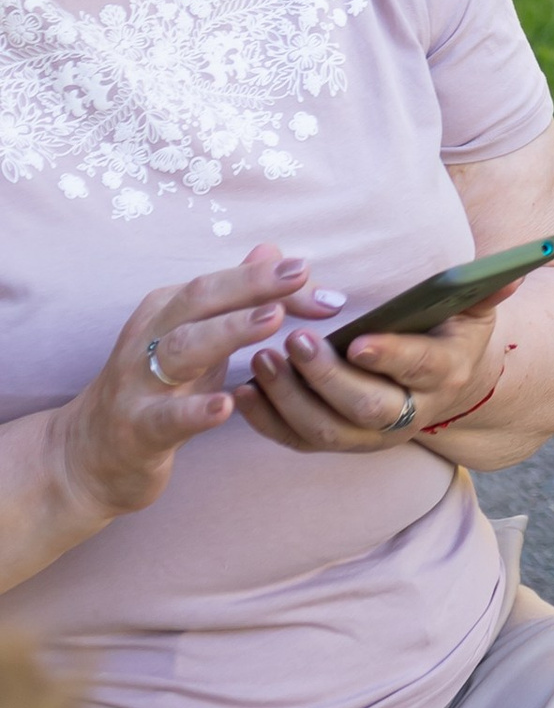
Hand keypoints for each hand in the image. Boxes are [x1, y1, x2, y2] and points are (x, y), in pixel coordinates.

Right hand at [49, 246, 314, 533]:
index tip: (312, 273)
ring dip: (228, 331)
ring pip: (182, 348)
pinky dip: (195, 411)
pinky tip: (226, 405)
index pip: (220, 284)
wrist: (87, 456)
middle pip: (200, 300)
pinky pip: (166, 418)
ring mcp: (139, 383)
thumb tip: (272, 251)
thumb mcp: (195, 340)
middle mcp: (149, 337)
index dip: (267, 277)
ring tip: (272, 322)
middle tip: (298, 274)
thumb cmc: (155, 390)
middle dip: (250, 284)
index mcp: (166, 312)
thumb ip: (235, 299)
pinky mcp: (137, 430)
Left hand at [237, 282, 524, 455]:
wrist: (449, 390)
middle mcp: (410, 414)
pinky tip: (243, 392)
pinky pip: (298, 441)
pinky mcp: (340, 442)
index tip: (357, 341)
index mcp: (444, 374)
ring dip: (289, 399)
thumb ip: (487, 289)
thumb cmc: (452, 335)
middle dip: (327, 379)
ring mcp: (372, 436)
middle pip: (367, 409)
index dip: (389, 357)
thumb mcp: (475, 310)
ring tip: (261, 359)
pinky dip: (267, 421)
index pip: (418, 369)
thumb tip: (513, 271)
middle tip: (294, 342)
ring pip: (327, 433)